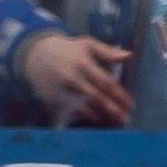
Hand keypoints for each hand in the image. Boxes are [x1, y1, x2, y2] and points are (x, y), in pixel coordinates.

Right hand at [17, 30, 133, 125]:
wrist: (36, 54)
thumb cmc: (68, 50)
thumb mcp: (87, 44)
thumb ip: (107, 51)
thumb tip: (128, 55)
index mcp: (83, 62)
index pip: (104, 81)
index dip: (118, 94)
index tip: (130, 104)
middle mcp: (72, 76)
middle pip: (95, 96)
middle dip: (112, 109)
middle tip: (125, 119)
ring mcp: (61, 89)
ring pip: (82, 106)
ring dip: (100, 114)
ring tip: (114, 121)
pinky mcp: (51, 97)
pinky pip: (69, 109)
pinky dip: (83, 115)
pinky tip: (95, 119)